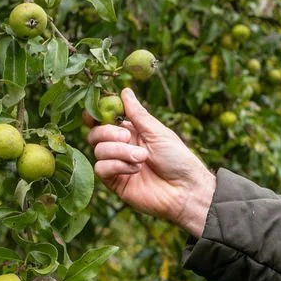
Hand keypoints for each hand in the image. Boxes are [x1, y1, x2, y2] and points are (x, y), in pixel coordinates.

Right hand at [86, 88, 215, 236]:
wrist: (185, 190)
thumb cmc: (178, 159)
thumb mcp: (158, 132)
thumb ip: (138, 114)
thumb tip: (124, 90)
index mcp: (133, 131)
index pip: (105, 120)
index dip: (96, 115)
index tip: (95, 112)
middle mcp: (122, 147)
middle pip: (96, 133)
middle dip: (108, 132)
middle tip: (128, 136)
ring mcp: (117, 165)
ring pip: (98, 150)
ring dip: (120, 151)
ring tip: (142, 158)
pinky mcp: (115, 182)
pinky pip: (101, 168)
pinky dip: (117, 166)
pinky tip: (135, 170)